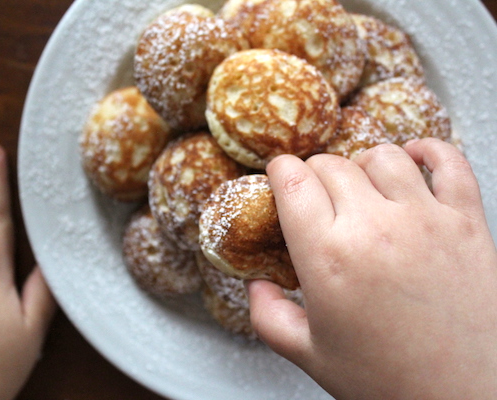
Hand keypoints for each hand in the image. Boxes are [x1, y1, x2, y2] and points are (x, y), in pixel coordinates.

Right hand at [248, 138, 496, 398]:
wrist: (467, 398)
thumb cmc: (390, 381)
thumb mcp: (310, 355)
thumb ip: (268, 317)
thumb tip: (256, 285)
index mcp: (328, 258)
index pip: (293, 181)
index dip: (280, 171)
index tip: (280, 176)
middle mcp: (375, 228)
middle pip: (332, 165)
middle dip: (315, 172)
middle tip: (316, 193)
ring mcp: (425, 219)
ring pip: (383, 156)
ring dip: (363, 163)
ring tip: (361, 185)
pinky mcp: (467, 221)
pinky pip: (448, 161)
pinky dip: (429, 151)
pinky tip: (414, 160)